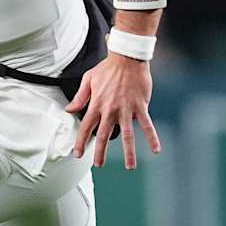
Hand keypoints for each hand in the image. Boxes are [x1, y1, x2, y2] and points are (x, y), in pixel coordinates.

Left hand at [65, 53, 160, 169]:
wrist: (127, 58)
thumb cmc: (107, 68)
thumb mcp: (89, 80)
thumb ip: (80, 97)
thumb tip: (69, 109)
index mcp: (96, 104)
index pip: (86, 127)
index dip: (81, 141)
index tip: (78, 154)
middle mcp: (110, 110)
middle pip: (104, 136)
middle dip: (101, 152)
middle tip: (99, 164)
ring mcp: (126, 110)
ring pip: (127, 135)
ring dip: (129, 153)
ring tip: (130, 167)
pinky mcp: (140, 107)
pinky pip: (147, 125)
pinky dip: (152, 138)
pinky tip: (156, 150)